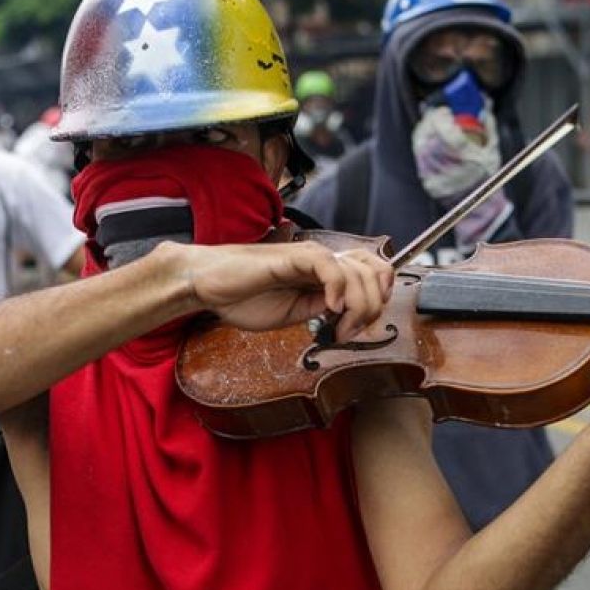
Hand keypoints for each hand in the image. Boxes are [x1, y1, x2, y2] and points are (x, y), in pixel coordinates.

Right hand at [173, 241, 393, 341]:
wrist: (208, 286)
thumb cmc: (244, 298)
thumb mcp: (295, 314)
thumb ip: (322, 311)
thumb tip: (349, 318)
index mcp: (323, 273)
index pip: (371, 270)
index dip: (381, 293)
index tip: (367, 322)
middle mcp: (321, 261)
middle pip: (372, 272)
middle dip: (371, 307)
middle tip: (349, 332)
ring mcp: (308, 257)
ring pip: (357, 271)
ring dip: (357, 305)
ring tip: (338, 327)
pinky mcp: (292, 257)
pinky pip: (328, 265)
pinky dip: (337, 289)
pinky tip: (329, 308)